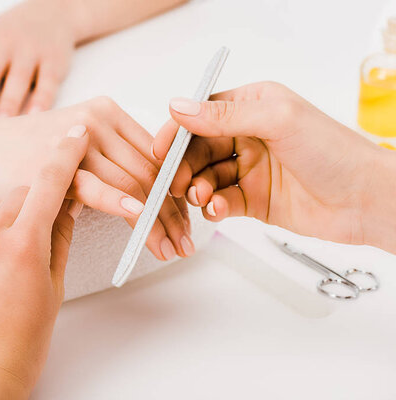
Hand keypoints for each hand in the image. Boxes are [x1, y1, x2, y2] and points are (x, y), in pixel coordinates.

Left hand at [0, 1, 75, 119]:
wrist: (47, 16)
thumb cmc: (4, 37)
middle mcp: (3, 42)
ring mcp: (30, 51)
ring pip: (18, 78)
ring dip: (9, 103)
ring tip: (1, 124)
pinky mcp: (53, 61)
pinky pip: (47, 82)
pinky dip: (42, 100)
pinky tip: (34, 117)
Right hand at [0, 97, 192, 260]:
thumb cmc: (20, 154)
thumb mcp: (73, 150)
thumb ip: (108, 162)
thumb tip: (148, 195)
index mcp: (107, 113)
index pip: (157, 156)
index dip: (179, 191)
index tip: (188, 221)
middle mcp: (97, 120)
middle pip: (151, 172)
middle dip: (174, 213)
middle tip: (187, 243)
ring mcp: (75, 140)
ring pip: (132, 183)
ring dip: (156, 221)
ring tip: (171, 248)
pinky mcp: (53, 165)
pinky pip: (96, 186)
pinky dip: (120, 203)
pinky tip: (139, 219)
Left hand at [0, 127, 87, 398]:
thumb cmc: (23, 345)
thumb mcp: (53, 292)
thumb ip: (59, 244)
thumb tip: (66, 212)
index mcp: (23, 246)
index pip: (49, 185)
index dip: (64, 156)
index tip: (75, 135)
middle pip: (18, 196)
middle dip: (36, 203)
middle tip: (45, 228)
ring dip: (9, 232)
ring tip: (12, 273)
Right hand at [153, 81, 394, 247]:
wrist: (366, 200)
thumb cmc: (335, 152)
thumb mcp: (277, 120)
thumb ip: (224, 115)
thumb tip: (180, 107)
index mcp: (253, 107)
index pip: (202, 115)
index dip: (177, 133)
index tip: (160, 150)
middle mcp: (248, 136)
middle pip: (198, 150)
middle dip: (184, 166)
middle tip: (176, 182)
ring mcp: (249, 169)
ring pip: (205, 177)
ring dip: (197, 188)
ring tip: (201, 196)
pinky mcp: (253, 200)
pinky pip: (220, 202)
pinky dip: (213, 207)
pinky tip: (217, 209)